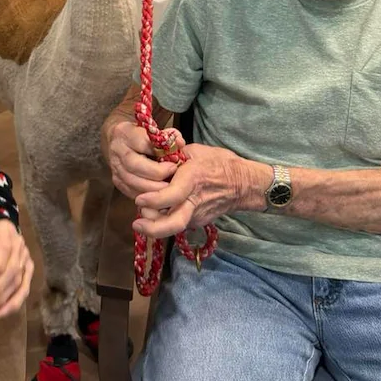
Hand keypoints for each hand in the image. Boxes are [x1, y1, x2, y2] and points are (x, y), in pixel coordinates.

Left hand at [0, 220, 33, 317]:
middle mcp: (20, 245)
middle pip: (13, 269)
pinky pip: (24, 290)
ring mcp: (26, 259)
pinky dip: (14, 303)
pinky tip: (2, 313)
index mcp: (5, 232)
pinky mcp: (28, 273)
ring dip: (2, 299)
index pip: (4, 249)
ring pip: (18, 282)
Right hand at [105, 119, 186, 198]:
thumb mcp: (154, 130)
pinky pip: (130, 191)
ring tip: (167, 189)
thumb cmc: (141, 135)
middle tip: (171, 178)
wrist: (118, 140)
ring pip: (132, 181)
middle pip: (135, 166)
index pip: (142, 144)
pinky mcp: (116, 180)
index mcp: (126, 133)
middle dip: (156, 174)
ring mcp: (115, 167)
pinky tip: (157, 195)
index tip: (173, 162)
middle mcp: (118, 150)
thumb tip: (179, 143)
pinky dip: (145, 195)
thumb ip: (169, 136)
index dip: (159, 154)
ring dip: (152, 188)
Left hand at [133, 144, 258, 239]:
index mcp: (193, 179)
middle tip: (137, 224)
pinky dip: (165, 221)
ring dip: (155, 225)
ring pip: (173, 226)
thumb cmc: (219, 163)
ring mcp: (197, 214)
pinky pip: (178, 222)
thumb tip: (152, 155)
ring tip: (142, 220)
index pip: (172, 195)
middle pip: (174, 223)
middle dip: (153, 228)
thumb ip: (172, 155)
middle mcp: (195, 201)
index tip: (139, 199)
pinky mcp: (198, 221)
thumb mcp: (195, 151)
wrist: (243, 184)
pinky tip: (155, 215)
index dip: (154, 200)